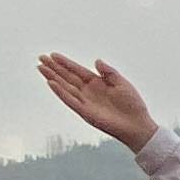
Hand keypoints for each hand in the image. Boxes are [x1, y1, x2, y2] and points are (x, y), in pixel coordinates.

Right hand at [35, 53, 158, 150]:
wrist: (138, 125)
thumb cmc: (132, 105)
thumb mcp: (122, 83)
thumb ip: (109, 72)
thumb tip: (96, 61)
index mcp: (97, 83)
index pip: (77, 70)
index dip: (65, 63)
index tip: (53, 55)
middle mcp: (88, 92)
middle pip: (67, 77)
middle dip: (54, 68)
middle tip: (41, 58)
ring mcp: (86, 102)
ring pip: (65, 87)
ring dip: (53, 78)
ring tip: (41, 68)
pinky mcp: (85, 113)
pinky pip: (70, 101)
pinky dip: (60, 92)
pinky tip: (51, 83)